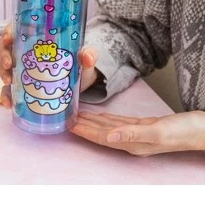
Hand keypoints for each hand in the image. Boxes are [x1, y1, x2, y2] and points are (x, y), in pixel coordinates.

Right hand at [0, 24, 100, 107]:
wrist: (80, 82)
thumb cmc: (78, 63)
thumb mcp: (84, 57)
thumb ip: (89, 54)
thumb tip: (87, 57)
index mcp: (35, 38)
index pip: (15, 30)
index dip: (7, 33)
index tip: (8, 39)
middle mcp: (23, 51)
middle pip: (5, 48)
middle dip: (3, 56)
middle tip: (10, 65)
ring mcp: (21, 68)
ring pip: (2, 67)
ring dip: (2, 73)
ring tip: (8, 82)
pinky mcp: (22, 85)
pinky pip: (8, 89)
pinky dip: (6, 96)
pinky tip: (9, 104)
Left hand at [70, 111, 204, 155]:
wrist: (200, 129)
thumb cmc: (183, 131)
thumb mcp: (157, 131)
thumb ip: (132, 133)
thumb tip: (109, 137)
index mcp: (132, 143)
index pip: (102, 137)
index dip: (86, 132)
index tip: (70, 126)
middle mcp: (130, 139)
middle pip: (101, 133)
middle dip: (84, 127)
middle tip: (67, 119)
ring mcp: (136, 133)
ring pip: (108, 127)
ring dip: (93, 122)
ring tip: (78, 116)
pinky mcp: (141, 125)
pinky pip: (118, 122)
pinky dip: (106, 118)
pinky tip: (99, 116)